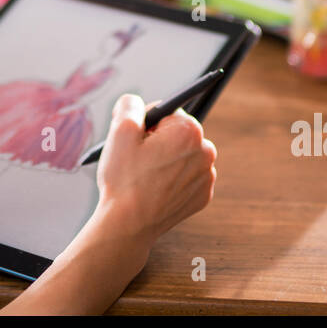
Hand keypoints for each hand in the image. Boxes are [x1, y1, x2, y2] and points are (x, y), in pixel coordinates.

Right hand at [92, 93, 216, 250]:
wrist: (128, 225)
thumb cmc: (124, 179)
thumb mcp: (120, 131)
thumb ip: (129, 104)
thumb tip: (135, 102)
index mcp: (189, 131)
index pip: (168, 112)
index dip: (148, 124)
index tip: (139, 140)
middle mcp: (206, 152)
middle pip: (178, 134)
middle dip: (159, 141)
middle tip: (139, 159)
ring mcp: (206, 177)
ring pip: (182, 156)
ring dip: (166, 160)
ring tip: (146, 177)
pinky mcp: (202, 196)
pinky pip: (187, 177)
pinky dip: (173, 180)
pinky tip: (156, 190)